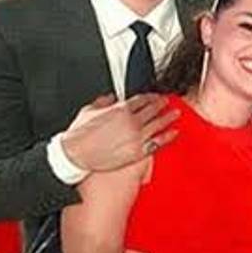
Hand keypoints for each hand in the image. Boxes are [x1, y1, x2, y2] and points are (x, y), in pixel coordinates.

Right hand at [61, 94, 178, 171]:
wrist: (76, 156)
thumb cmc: (79, 136)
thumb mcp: (89, 111)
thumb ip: (102, 102)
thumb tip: (110, 97)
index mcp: (120, 109)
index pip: (141, 99)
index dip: (150, 96)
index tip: (154, 96)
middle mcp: (131, 121)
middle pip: (152, 109)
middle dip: (161, 104)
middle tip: (167, 102)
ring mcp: (136, 137)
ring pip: (158, 123)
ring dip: (168, 117)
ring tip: (176, 114)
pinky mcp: (138, 151)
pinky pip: (158, 142)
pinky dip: (167, 136)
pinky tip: (173, 133)